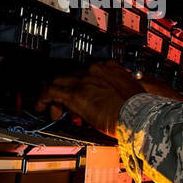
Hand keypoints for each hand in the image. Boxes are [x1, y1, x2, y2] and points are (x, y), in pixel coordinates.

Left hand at [36, 61, 181, 136]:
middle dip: (62, 89)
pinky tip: (42, 107)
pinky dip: (43, 99)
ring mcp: (84, 79)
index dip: (77, 84)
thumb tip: (103, 103)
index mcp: (109, 67)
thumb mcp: (126, 95)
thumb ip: (112, 93)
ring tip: (50, 108)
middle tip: (60, 103)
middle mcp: (94, 69)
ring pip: (57, 81)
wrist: (141, 115)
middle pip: (69, 74)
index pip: (84, 71)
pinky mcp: (75, 93)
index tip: (75, 94)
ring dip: (51, 94)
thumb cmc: (139, 110)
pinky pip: (51, 91)